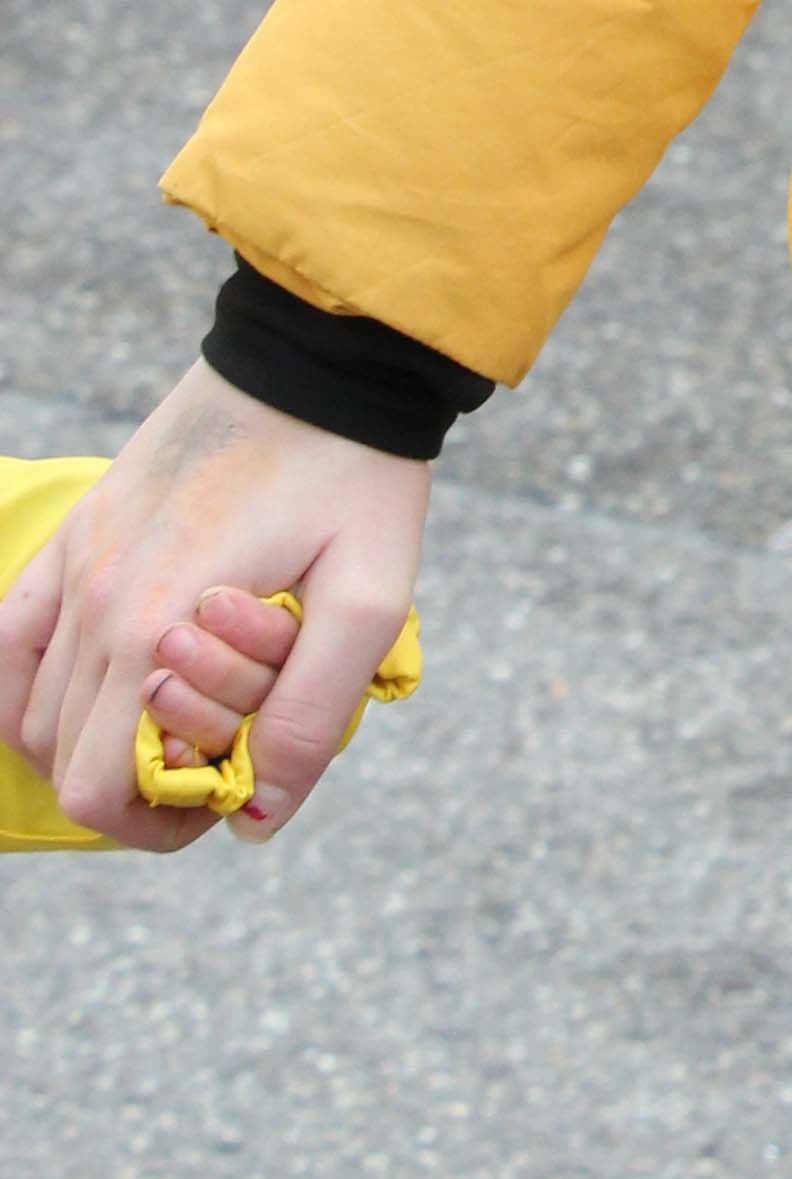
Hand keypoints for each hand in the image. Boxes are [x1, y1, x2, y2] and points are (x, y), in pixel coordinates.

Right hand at [0, 362, 425, 850]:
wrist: (321, 356)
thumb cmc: (356, 474)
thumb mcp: (369, 599)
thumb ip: (312, 716)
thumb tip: (256, 820)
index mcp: (154, 625)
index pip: (100, 789)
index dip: (159, 822)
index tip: (223, 796)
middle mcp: (94, 598)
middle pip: (65, 757)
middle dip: (134, 782)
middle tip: (212, 757)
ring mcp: (76, 559)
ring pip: (32, 709)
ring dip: (91, 737)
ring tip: (173, 719)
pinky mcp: (80, 526)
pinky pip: (12, 635)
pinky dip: (32, 685)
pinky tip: (94, 690)